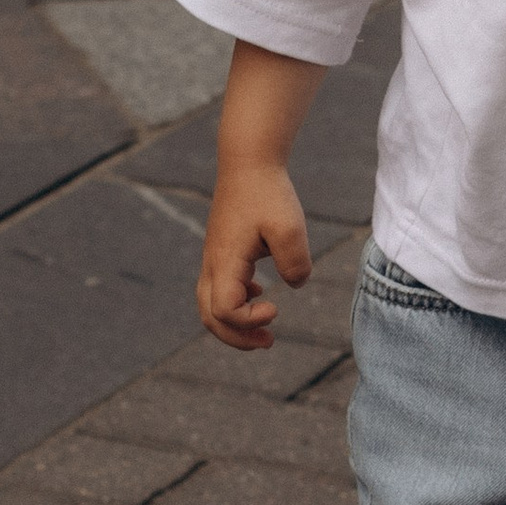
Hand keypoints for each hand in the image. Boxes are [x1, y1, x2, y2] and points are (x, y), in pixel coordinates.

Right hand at [198, 161, 312, 350]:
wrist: (248, 162)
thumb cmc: (268, 193)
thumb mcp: (290, 227)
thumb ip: (295, 262)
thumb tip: (295, 284)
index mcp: (225, 262)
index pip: (224, 311)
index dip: (249, 320)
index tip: (276, 306)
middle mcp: (213, 264)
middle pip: (210, 317)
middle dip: (237, 337)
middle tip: (269, 341)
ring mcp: (214, 258)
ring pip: (210, 305)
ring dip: (234, 323)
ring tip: (265, 330)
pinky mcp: (222, 251)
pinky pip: (218, 288)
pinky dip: (234, 302)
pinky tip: (260, 294)